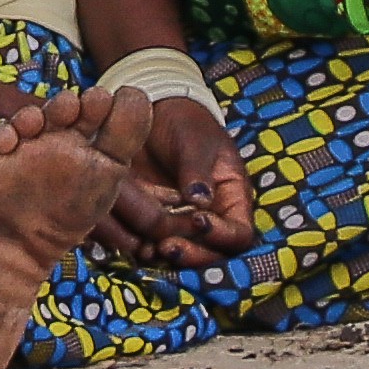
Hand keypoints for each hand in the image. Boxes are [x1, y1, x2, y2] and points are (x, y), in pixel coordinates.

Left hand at [70, 86, 250, 265]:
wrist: (152, 112)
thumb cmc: (184, 122)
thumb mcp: (195, 141)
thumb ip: (197, 170)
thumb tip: (201, 201)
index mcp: (230, 198)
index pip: (238, 233)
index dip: (222, 236)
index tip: (200, 222)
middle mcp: (209, 218)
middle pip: (210, 254)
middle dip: (191, 255)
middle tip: (168, 246)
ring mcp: (179, 222)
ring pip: (179, 252)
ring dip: (163, 256)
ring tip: (146, 249)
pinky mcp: (151, 220)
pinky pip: (149, 241)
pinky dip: (140, 246)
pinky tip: (130, 242)